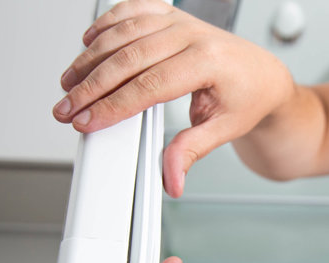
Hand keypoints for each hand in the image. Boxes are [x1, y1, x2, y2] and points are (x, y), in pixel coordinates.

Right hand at [53, 0, 293, 196]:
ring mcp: (181, 21)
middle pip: (129, 57)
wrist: (263, 75)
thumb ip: (192, 151)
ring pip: (124, 32)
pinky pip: (132, 10)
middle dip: (91, 86)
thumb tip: (172, 179)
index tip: (85, 120)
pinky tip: (88, 42)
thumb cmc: (247, 99)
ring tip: (69, 82)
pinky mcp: (172, 14)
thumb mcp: (224, 131)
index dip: (111, 105)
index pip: (149, 86)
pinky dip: (107, 24)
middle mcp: (193, 35)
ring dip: (91, 57)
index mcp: (208, 62)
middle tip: (66, 107)